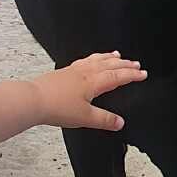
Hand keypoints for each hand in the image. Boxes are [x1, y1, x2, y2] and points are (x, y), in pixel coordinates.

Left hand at [29, 52, 146, 130]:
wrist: (33, 99)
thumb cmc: (57, 107)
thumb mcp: (85, 117)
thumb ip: (104, 119)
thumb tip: (120, 122)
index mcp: (93, 82)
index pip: (118, 76)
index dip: (132, 75)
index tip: (143, 73)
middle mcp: (85, 73)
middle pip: (109, 65)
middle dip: (124, 64)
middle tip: (135, 63)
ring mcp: (73, 71)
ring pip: (96, 60)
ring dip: (109, 57)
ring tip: (116, 54)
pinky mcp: (63, 72)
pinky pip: (84, 61)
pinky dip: (92, 58)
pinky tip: (89, 61)